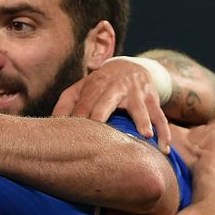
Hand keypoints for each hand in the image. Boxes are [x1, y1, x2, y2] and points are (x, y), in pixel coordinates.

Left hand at [52, 58, 170, 152]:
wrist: (130, 67)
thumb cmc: (100, 85)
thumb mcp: (81, 88)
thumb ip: (65, 104)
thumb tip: (50, 123)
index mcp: (95, 85)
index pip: (84, 104)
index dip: (77, 118)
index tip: (72, 137)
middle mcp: (115, 87)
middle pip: (106, 102)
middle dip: (102, 116)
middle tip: (100, 136)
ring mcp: (136, 93)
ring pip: (140, 108)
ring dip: (143, 120)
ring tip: (146, 135)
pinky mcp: (152, 99)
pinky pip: (160, 116)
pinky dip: (164, 132)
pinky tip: (164, 148)